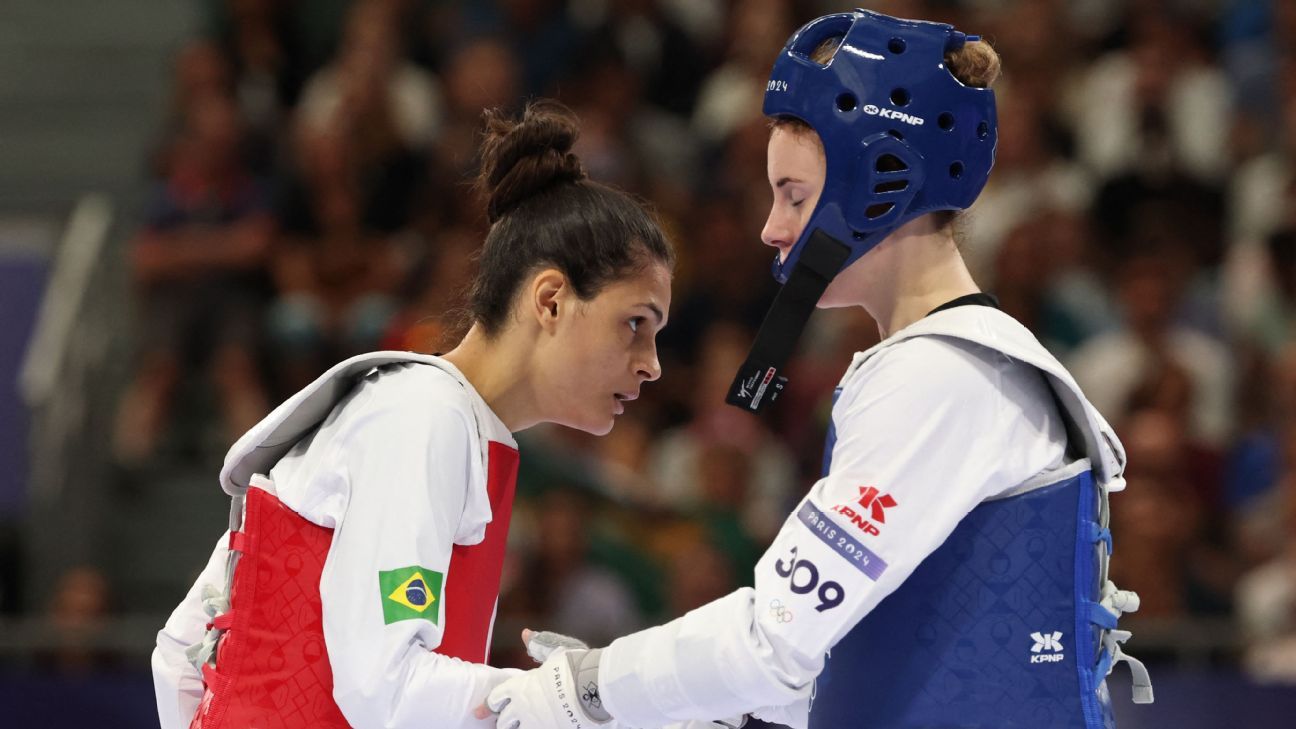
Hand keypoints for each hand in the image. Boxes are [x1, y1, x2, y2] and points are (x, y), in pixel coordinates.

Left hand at [475, 634, 611, 728]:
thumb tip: (525, 633)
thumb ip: (538, 645)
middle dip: (503, 721)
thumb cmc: (573, 666)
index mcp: (520, 686)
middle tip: (505, 721)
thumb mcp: (555, 651)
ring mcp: (536, 724)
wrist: (592, 686)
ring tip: (522, 726)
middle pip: (503, 721)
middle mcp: (523, 708)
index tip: (480, 712)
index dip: (488, 705)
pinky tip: (540, 727)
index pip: (496, 699)